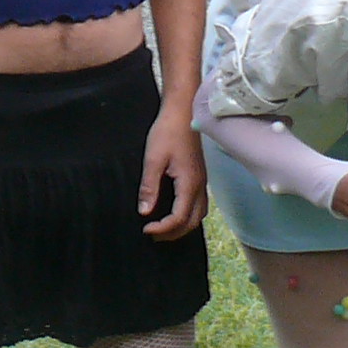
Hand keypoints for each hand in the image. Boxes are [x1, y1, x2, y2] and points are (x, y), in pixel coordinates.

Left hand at [139, 117, 208, 238]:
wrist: (183, 111)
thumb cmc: (168, 131)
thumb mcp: (153, 159)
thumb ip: (149, 187)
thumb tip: (145, 211)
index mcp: (189, 183)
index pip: (179, 217)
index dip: (163, 228)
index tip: (146, 228)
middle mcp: (199, 185)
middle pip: (192, 221)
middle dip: (174, 233)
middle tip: (153, 235)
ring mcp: (201, 181)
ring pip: (198, 214)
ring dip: (182, 226)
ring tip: (163, 228)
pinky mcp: (199, 176)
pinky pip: (198, 204)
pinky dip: (187, 215)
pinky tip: (174, 212)